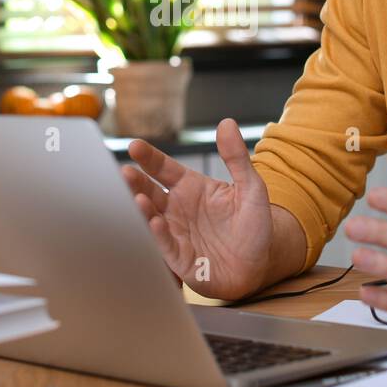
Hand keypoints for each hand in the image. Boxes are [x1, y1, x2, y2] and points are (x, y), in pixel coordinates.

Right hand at [121, 118, 275, 299]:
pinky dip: (159, 235)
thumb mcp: (251, 187)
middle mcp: (177, 209)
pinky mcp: (180, 259)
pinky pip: (166, 246)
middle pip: (149, 191)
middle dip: (135, 183)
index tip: (135, 146)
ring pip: (151, 218)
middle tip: (125, 172)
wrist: (262, 263)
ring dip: (142, 209)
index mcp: (190, 188)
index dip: (149, 158)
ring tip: (138, 198)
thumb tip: (228, 123)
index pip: (163, 168)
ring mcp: (176, 233)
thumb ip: (237, 157)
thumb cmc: (254, 225)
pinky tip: (156, 223)